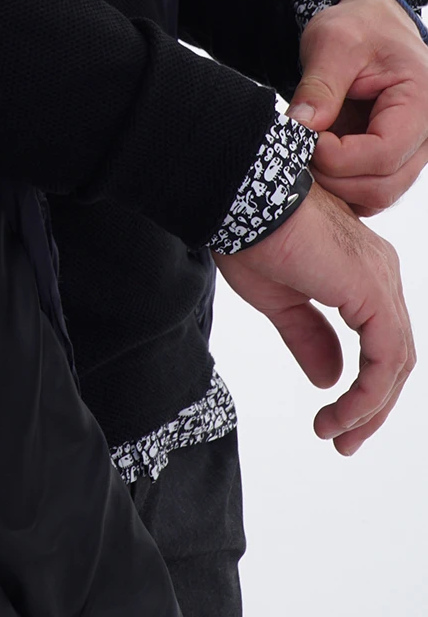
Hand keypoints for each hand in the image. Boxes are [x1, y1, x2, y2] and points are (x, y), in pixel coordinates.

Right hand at [214, 180, 414, 453]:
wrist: (241, 197)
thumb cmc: (249, 233)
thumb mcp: (278, 300)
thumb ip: (307, 337)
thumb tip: (330, 379)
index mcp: (361, 271)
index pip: (381, 342)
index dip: (364, 389)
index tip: (334, 422)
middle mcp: (380, 272)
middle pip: (394, 356)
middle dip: (371, 407)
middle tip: (341, 440)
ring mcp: (381, 280)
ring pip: (395, 362)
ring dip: (369, 408)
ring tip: (336, 433)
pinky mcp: (372, 292)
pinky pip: (385, 359)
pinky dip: (368, 395)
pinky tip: (341, 413)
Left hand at [288, 0, 427, 215]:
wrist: (372, 26)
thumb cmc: (359, 28)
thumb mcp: (332, 42)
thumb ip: (319, 86)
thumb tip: (299, 128)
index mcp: (422, 102)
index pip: (384, 152)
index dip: (337, 156)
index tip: (305, 137)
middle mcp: (427, 136)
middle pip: (383, 184)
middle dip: (332, 174)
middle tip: (298, 146)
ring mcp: (413, 152)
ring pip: (377, 194)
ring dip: (335, 183)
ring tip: (307, 148)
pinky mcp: (396, 160)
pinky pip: (370, 190)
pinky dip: (341, 184)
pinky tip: (318, 156)